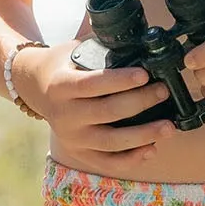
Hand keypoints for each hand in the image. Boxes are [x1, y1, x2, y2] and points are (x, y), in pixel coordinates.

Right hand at [12, 42, 169, 165]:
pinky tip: (152, 149)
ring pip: (112, 143)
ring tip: (169, 127)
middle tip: (164, 92)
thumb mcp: (75, 51)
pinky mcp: (79, 153)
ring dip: (144, 136)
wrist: (35, 88)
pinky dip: (132, 159)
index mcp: (61, 86)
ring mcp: (71, 138)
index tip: (145, 74)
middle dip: (141, 102)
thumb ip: (102, 49)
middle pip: (108, 113)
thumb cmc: (65, 65)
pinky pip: (108, 163)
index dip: (120, 81)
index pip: (93, 84)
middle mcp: (64, 115)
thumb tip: (141, 42)